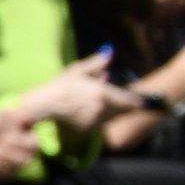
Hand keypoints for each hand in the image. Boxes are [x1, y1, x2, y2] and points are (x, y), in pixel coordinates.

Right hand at [13, 52, 138, 133]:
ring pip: (111, 118)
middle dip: (124, 106)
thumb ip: (97, 63)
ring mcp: (94, 121)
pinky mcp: (87, 130)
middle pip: (123, 111)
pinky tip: (86, 112)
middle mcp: (102, 109)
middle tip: (122, 101)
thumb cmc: (60, 85)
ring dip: (110, 112)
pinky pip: (98, 125)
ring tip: (96, 103)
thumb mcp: (78, 70)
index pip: (130, 101)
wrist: (43, 105)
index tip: (141, 101)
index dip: (137, 101)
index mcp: (103, 94)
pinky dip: (96, 120)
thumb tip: (110, 53)